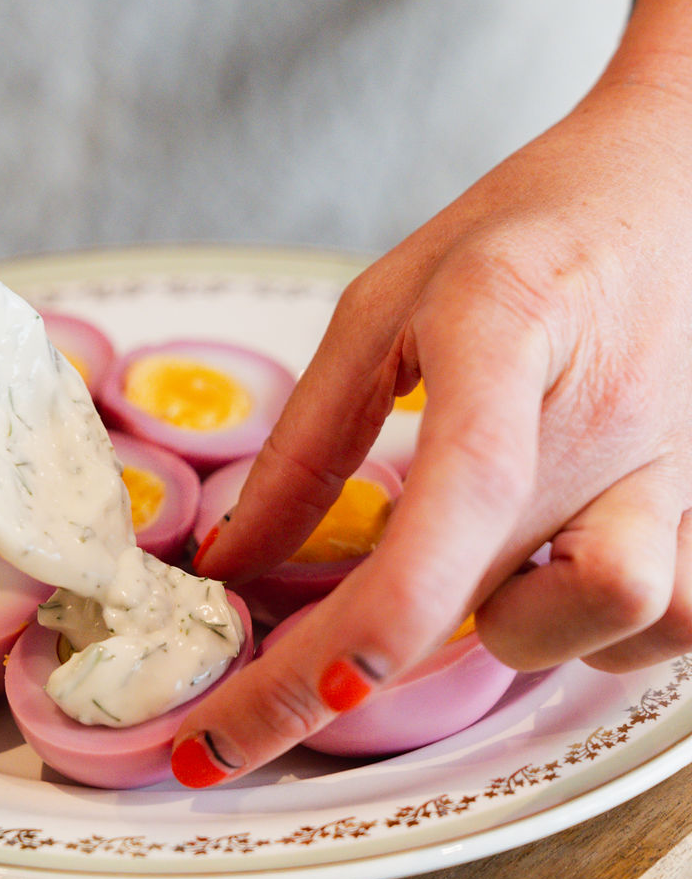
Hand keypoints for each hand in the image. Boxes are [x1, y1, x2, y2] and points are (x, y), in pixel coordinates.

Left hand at [171, 0, 691, 785]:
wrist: (676, 179)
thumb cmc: (528, 229)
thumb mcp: (387, 304)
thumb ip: (310, 441)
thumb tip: (231, 565)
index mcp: (508, 329)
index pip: (461, 492)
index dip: (381, 614)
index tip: (286, 699)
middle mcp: (609, 412)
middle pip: (509, 592)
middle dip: (374, 662)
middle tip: (280, 675)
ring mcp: (677, 461)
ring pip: (617, 621)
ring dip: (517, 631)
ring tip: (465, 571)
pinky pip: (668, 620)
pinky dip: (596, 628)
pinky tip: (549, 576)